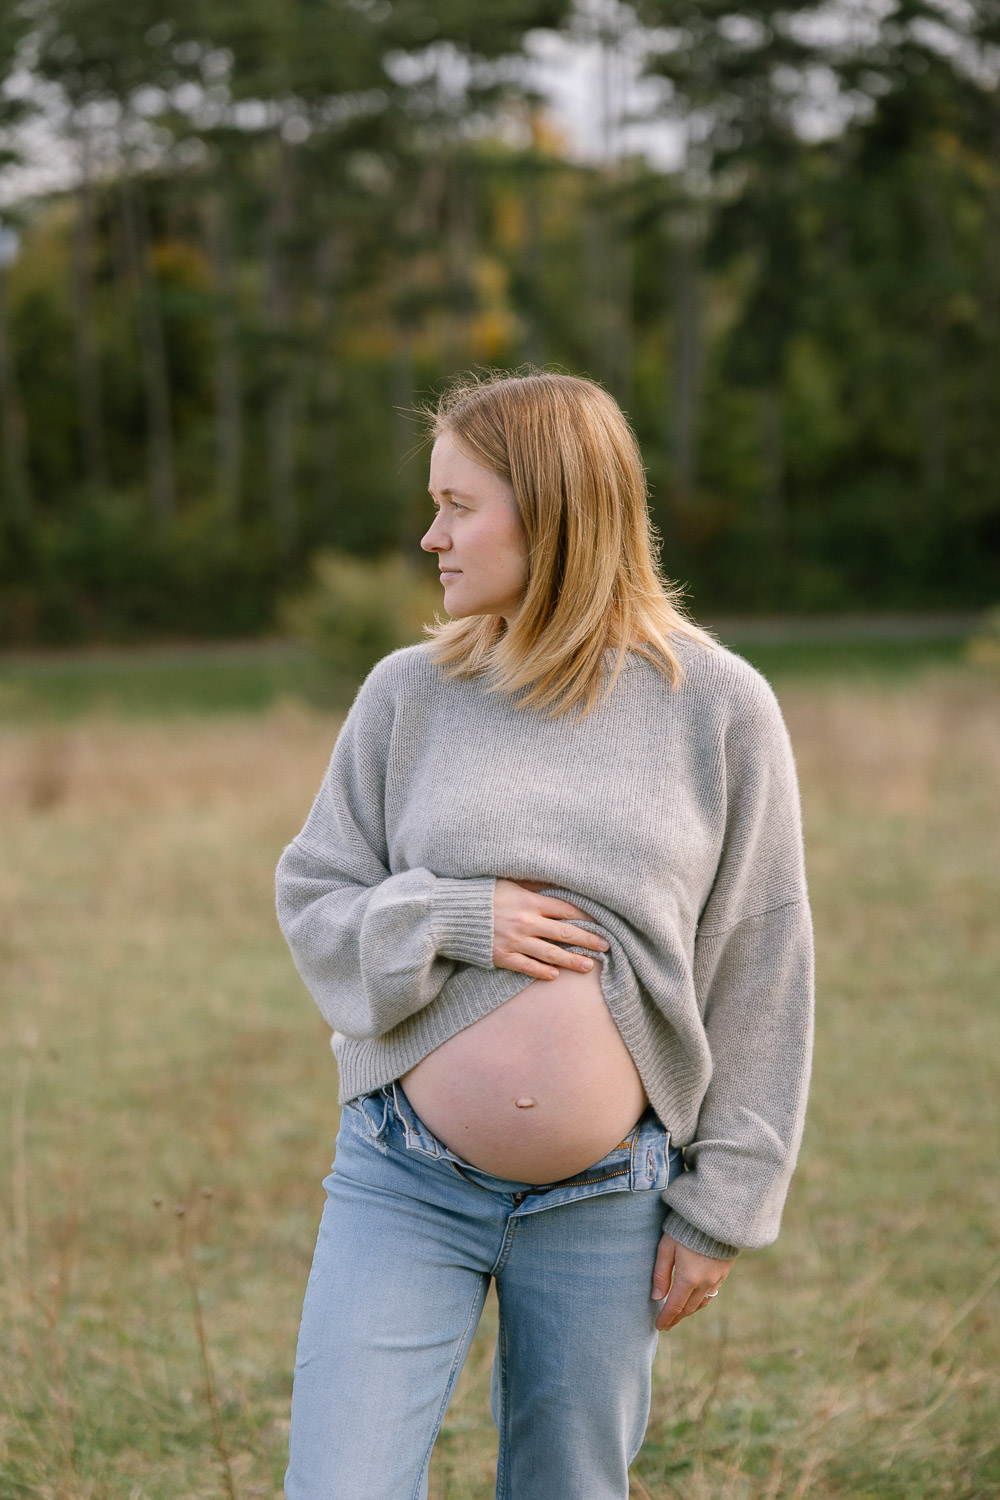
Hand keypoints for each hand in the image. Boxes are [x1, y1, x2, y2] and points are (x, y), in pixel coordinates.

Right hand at [492, 878, 608, 979]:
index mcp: (529, 901)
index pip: (565, 909)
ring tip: (589, 966)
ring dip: (572, 961)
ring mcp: (515, 941)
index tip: (600, 922)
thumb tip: (555, 884)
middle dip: (588, 940)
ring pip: (551, 954)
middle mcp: (526, 922)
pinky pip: (527, 966)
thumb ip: (533, 886)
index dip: (585, 917)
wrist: (452, 913)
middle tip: (606, 946)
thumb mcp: (509, 883)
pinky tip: (555, 975)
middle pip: (565, 933)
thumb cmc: (481, 894)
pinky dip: (543, 971)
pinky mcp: (502, 956)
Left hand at [651, 1233, 733, 1330]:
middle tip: (666, 1324)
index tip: (658, 1326)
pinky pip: (711, 1294)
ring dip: (689, 1311)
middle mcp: (704, 1283)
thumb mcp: (666, 1247)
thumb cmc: (685, 1228)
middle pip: (688, 1308)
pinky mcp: (724, 1273)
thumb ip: (661, 1273)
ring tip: (678, 1314)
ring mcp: (717, 1279)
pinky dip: (700, 1301)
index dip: (666, 1319)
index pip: (674, 1306)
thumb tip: (656, 1297)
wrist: (716, 1215)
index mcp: (688, 1278)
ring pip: (701, 1303)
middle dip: (676, 1317)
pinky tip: (694, 1300)